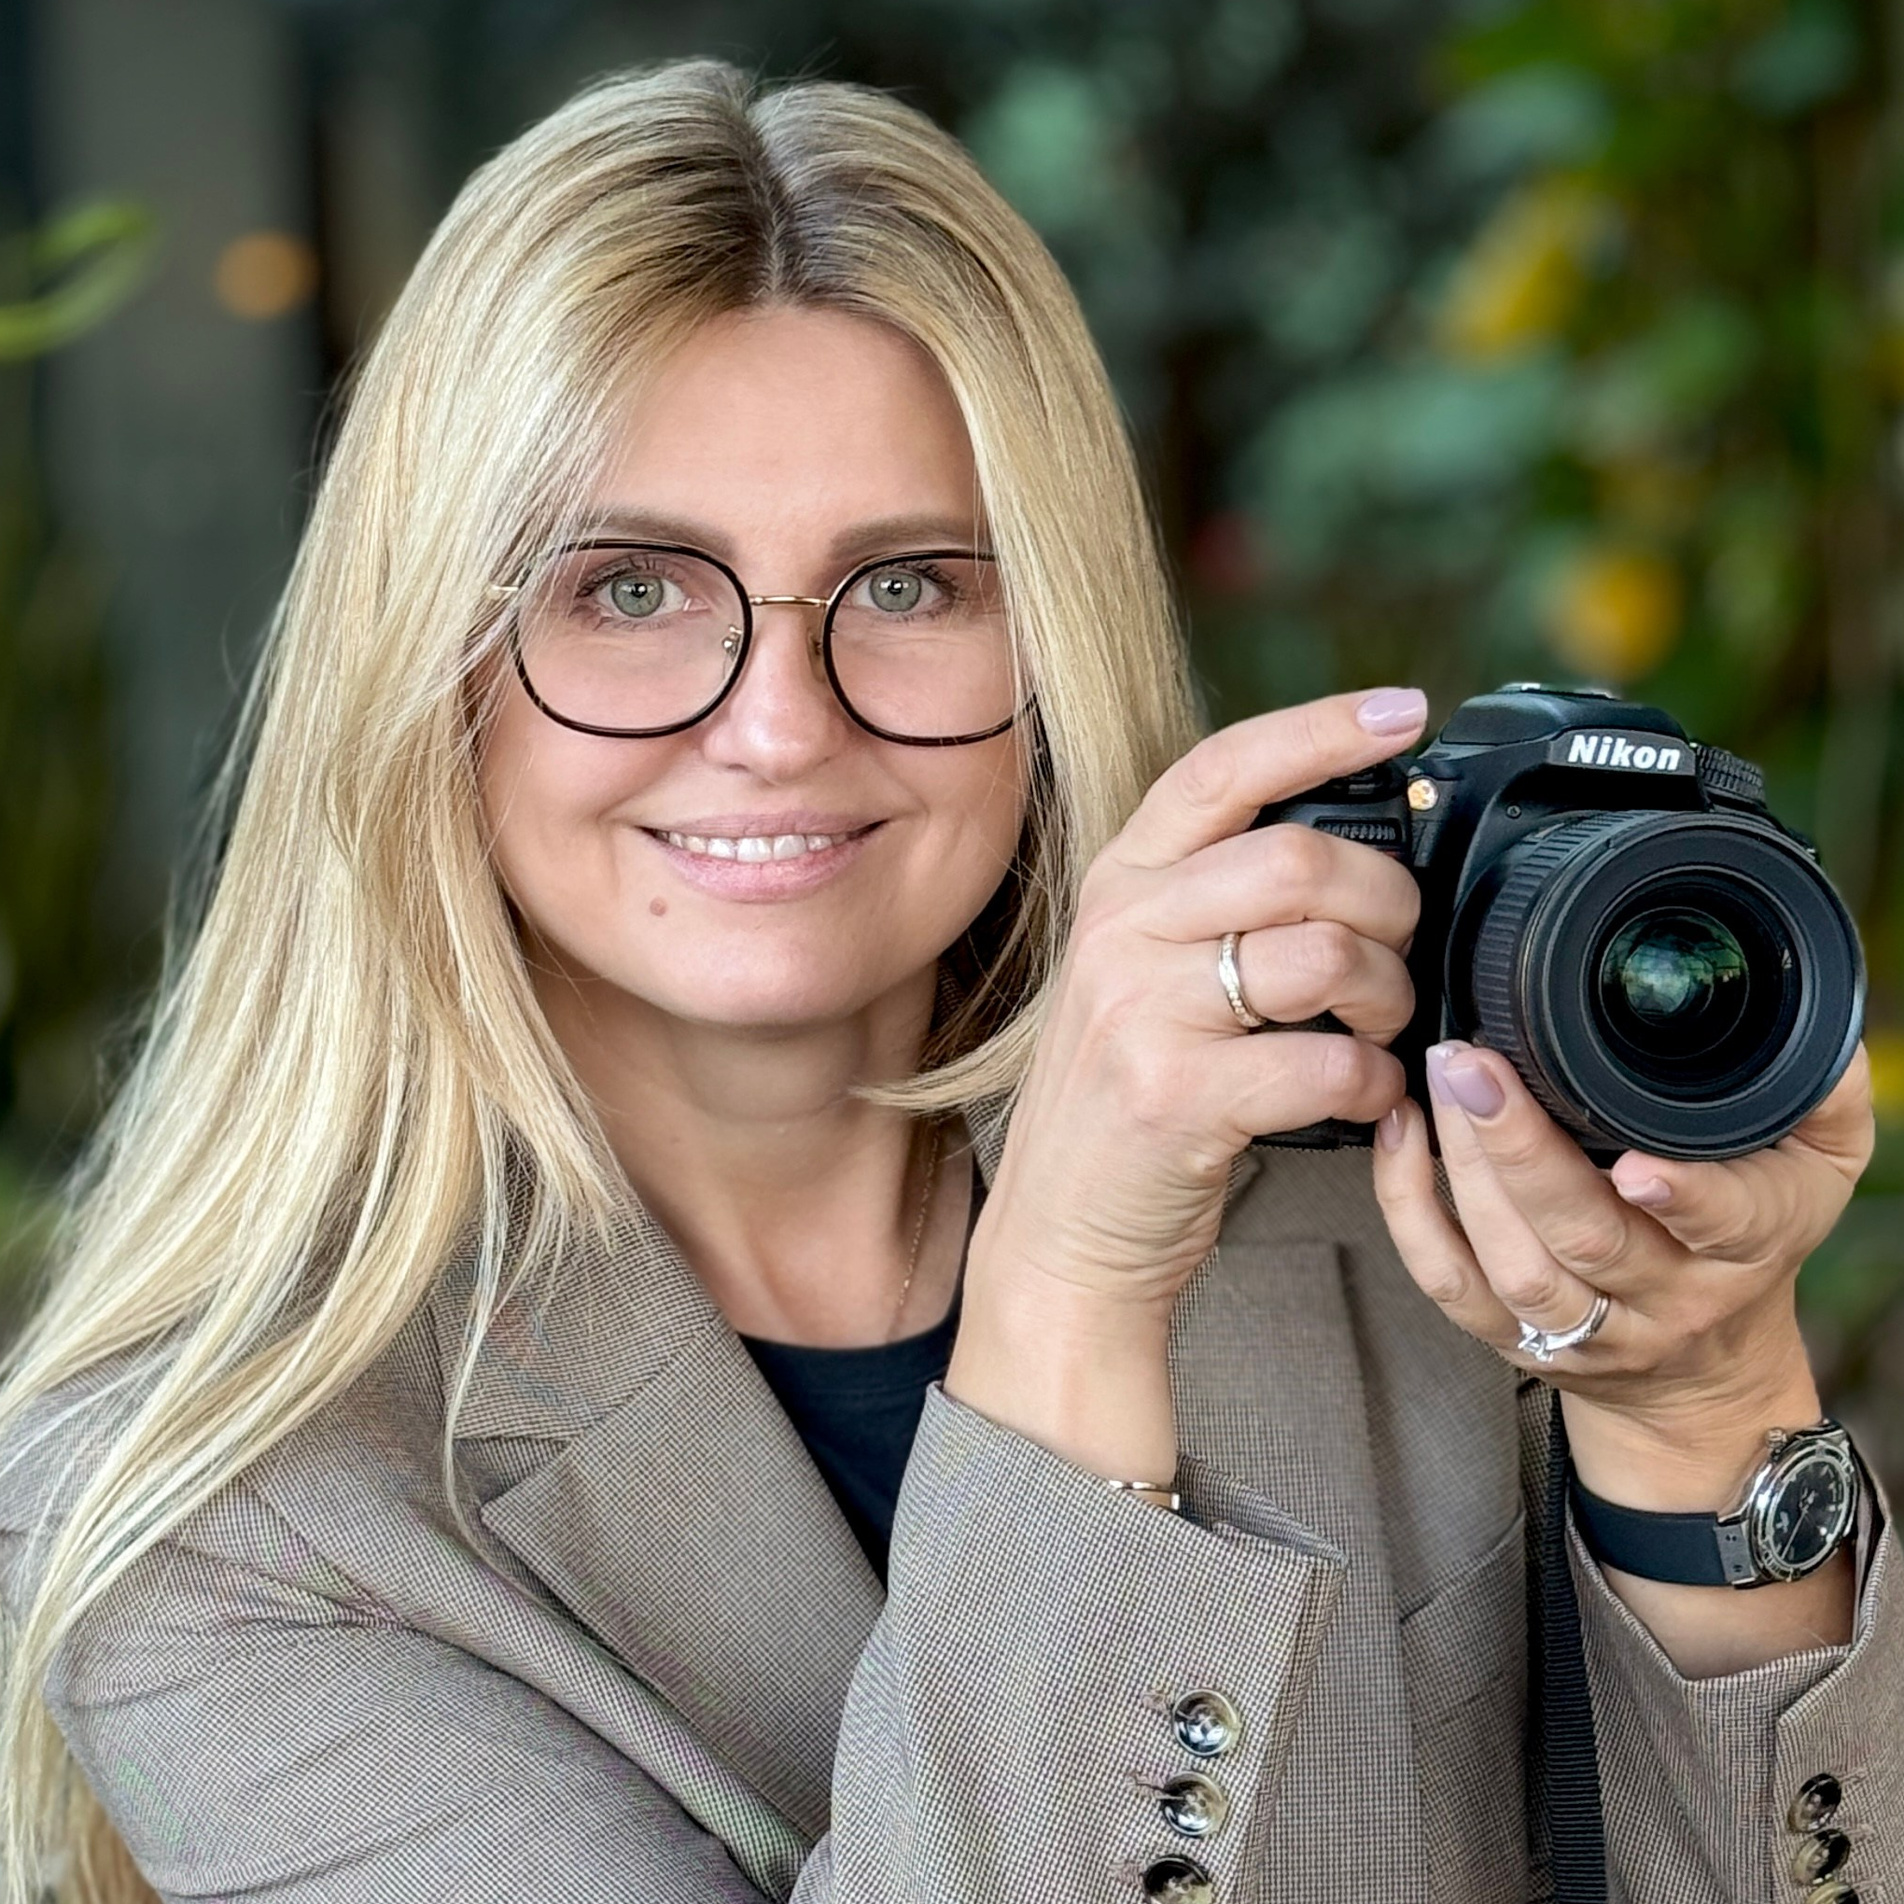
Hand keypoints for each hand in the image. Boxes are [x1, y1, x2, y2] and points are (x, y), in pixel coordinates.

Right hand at [971, 686, 1426, 1319]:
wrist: (1062, 1232)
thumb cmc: (1127, 1099)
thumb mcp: (1141, 973)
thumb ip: (1215, 902)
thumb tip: (1355, 853)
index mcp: (1120, 885)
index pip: (1222, 768)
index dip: (1322, 729)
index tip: (1403, 712)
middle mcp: (1122, 932)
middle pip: (1301, 858)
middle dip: (1390, 901)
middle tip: (1400, 948)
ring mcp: (1141, 1013)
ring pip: (1324, 955)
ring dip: (1389, 995)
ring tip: (1379, 1028)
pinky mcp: (1175, 1097)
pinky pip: (1329, 1063)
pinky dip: (1376, 1083)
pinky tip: (1365, 1095)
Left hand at [1371, 1036, 1875, 1484]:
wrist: (1706, 1381)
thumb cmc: (1752, 1239)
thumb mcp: (1817, 1167)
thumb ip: (1817, 1095)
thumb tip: (1811, 1031)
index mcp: (1747, 1247)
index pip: (1723, 1225)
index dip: (1683, 1198)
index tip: (1636, 1163)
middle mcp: (1665, 1296)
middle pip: (1586, 1235)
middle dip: (1521, 1149)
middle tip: (1474, 1065)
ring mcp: (1585, 1329)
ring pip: (1514, 1263)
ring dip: (1461, 1169)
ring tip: (1438, 1083)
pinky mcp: (1512, 1341)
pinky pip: (1448, 1282)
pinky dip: (1409, 1210)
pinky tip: (1400, 1134)